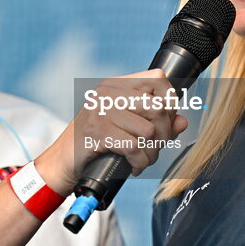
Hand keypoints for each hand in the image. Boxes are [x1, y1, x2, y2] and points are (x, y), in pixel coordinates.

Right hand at [38, 69, 187, 193]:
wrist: (62, 162)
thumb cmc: (96, 143)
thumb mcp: (126, 127)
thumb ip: (156, 122)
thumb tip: (183, 121)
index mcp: (116, 85)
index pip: (158, 79)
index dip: (169, 102)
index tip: (163, 123)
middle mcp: (108, 93)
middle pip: (158, 107)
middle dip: (164, 134)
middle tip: (153, 148)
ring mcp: (101, 111)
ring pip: (150, 130)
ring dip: (151, 153)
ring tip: (142, 159)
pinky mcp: (97, 132)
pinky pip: (135, 147)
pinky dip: (140, 162)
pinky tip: (134, 167)